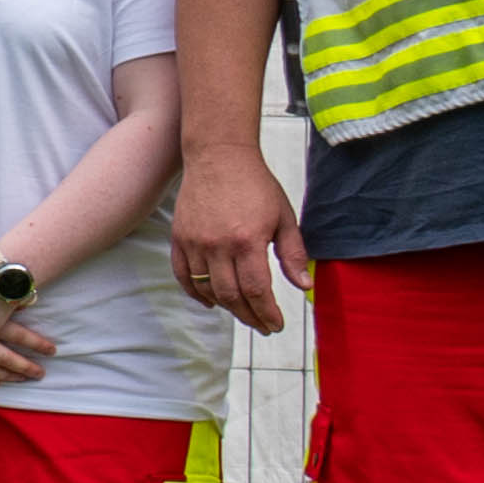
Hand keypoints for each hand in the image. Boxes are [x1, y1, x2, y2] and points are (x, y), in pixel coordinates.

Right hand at [172, 144, 308, 339]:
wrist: (219, 156)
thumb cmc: (256, 185)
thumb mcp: (284, 217)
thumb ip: (293, 254)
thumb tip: (304, 287)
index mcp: (248, 240)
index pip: (257, 291)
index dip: (267, 313)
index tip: (276, 324)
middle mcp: (218, 245)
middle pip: (232, 296)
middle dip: (249, 316)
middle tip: (262, 326)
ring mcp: (195, 242)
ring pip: (207, 289)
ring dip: (226, 307)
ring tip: (242, 312)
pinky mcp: (180, 238)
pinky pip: (183, 275)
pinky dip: (196, 293)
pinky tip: (211, 301)